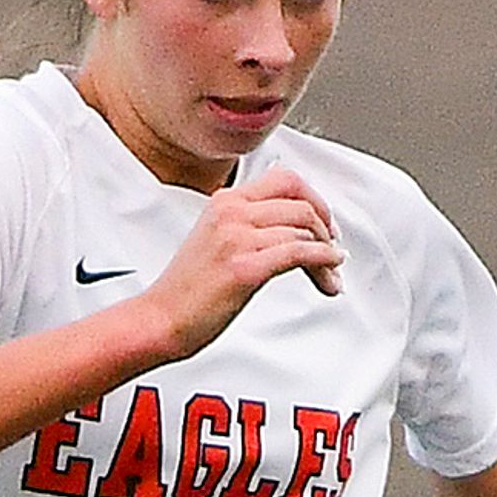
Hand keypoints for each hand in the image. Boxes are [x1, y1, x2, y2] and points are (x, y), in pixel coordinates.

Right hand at [137, 168, 344, 361]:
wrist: (162, 317)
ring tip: (331, 277)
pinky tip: (330, 272)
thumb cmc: (191, 287)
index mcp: (225, 201)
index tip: (326, 224)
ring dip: (328, 255)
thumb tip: (295, 227)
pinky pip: (299, 253)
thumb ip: (251, 225)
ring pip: (305, 229)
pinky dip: (323, 261)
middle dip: (327, 227)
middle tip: (334, 250)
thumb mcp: (219, 240)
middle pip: (301, 202)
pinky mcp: (244, 266)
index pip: (285, 179)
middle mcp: (231, 212)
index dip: (316, 200)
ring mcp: (236, 237)